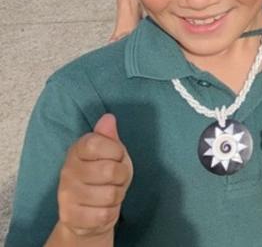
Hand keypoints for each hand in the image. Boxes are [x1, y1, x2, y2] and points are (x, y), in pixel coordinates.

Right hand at [56, 114, 132, 237]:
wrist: (87, 214)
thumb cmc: (104, 177)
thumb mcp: (111, 153)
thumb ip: (108, 137)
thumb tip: (108, 118)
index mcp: (76, 151)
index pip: (95, 143)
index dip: (115, 151)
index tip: (116, 156)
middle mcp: (66, 171)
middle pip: (109, 170)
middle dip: (122, 176)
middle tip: (115, 178)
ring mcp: (66, 196)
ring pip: (110, 194)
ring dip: (117, 195)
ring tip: (109, 192)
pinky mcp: (70, 217)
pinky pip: (104, 215)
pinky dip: (111, 212)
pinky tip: (103, 208)